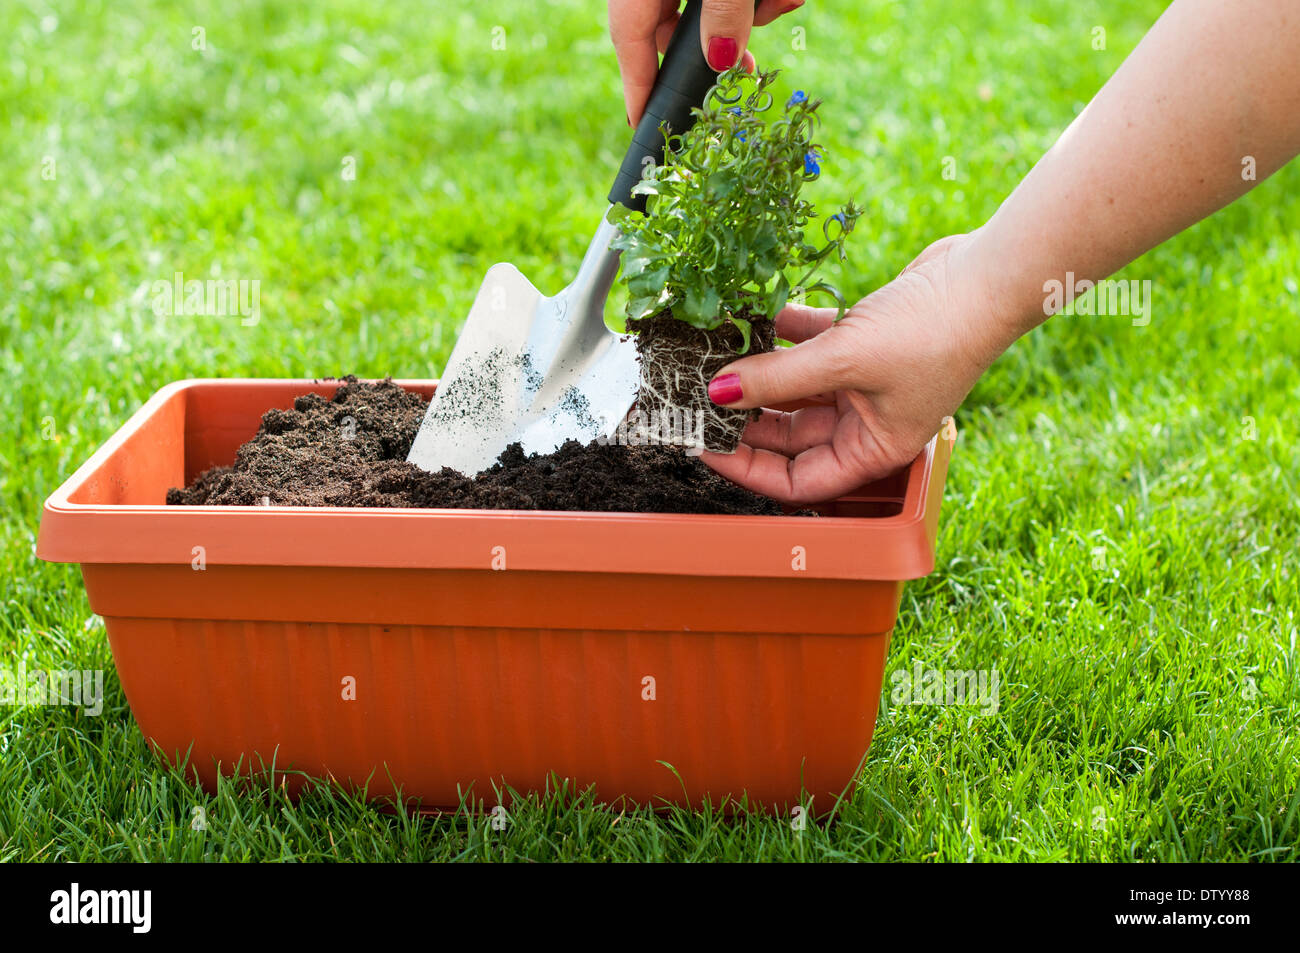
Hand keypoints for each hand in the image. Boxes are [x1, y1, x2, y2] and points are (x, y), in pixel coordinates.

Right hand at [609, 0, 804, 124]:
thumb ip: (724, 11)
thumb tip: (725, 61)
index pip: (629, 38)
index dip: (638, 87)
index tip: (643, 126)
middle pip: (672, 26)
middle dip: (721, 46)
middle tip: (748, 71)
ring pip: (707, 8)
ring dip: (750, 12)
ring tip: (780, 2)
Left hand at [701, 233, 1021, 503]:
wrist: (988, 274)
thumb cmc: (935, 332)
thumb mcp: (844, 360)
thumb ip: (775, 378)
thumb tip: (716, 392)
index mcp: (873, 451)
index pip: (796, 482)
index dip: (746, 468)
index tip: (704, 444)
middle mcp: (866, 423)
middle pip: (787, 435)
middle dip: (743, 415)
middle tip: (697, 395)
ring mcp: (863, 382)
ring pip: (794, 386)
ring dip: (758, 369)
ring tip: (715, 352)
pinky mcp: (862, 343)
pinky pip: (810, 345)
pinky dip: (784, 331)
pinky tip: (756, 314)